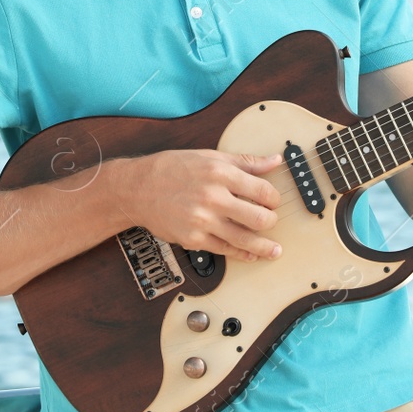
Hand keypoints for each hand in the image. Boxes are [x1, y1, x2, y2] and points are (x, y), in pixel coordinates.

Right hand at [118, 149, 283, 261]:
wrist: (137, 188)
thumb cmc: (172, 169)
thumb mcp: (210, 157)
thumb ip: (245, 162)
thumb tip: (274, 161)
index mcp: (220, 174)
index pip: (263, 191)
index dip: (274, 199)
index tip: (273, 201)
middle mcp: (213, 197)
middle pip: (258, 218)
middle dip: (271, 221)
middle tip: (271, 220)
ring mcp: (203, 221)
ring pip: (244, 239)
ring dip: (264, 247)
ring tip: (274, 250)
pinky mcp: (193, 239)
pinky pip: (224, 250)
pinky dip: (241, 254)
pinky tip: (250, 254)